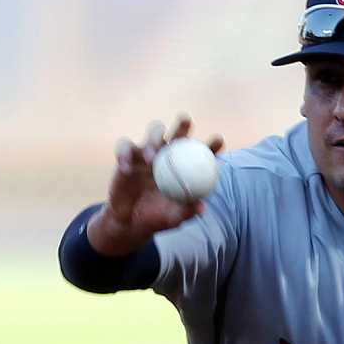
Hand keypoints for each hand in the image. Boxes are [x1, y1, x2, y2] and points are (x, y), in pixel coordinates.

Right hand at [86, 114, 224, 255]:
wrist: (130, 222)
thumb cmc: (157, 217)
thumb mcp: (172, 217)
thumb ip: (186, 211)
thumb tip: (201, 206)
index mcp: (184, 167)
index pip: (200, 152)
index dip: (211, 144)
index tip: (218, 140)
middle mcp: (168, 155)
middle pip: (177, 133)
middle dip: (183, 124)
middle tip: (186, 121)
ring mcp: (147, 153)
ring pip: (153, 132)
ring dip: (154, 139)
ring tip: (152, 157)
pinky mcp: (127, 155)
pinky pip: (125, 148)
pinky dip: (124, 155)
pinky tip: (126, 168)